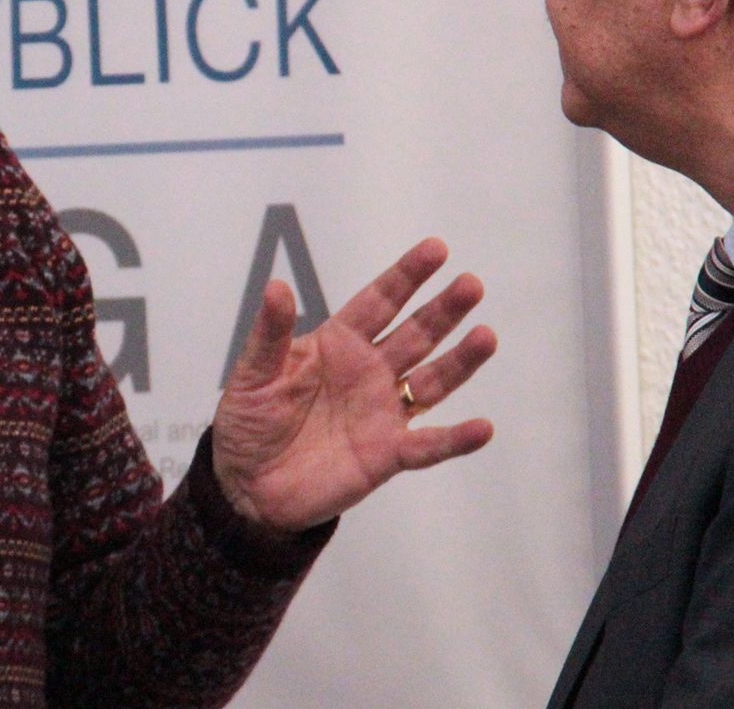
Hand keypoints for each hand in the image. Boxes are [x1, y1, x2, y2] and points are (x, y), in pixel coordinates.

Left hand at [212, 237, 496, 533]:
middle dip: (443, 310)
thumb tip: (277, 285)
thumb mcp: (253, 373)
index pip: (379, 302)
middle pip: (416, 334)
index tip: (436, 249)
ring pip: (432, 382)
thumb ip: (270, 333)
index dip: (406, 276)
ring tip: (486, 337)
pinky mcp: (387, 455)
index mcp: (339, 344)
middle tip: (471, 284)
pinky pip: (428, 446)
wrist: (247, 485)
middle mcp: (369, 372)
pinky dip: (456, 439)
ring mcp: (383, 413)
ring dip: (460, 361)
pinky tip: (482, 427)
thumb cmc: (249, 421)